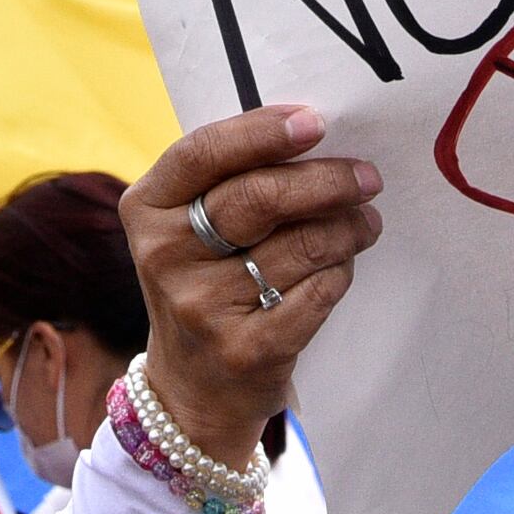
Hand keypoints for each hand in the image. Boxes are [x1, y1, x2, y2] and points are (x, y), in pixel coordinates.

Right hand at [118, 109, 381, 473]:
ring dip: (346, 227)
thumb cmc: (204, 283)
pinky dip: (340, 270)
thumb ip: (231, 179)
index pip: (202, 153)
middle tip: (367, 177)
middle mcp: (164, 258)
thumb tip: (313, 134)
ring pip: (300, 245)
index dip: (262, 132)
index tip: (314, 122)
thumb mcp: (188, 229)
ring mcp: (203, 307)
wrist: (192, 390)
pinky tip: (341, 263)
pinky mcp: (248, 349)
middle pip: (258, 197)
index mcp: (146, 210)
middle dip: (326, 180)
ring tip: (364, 220)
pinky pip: (317, 291)